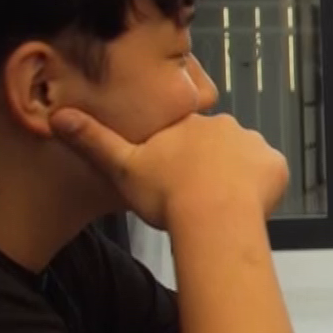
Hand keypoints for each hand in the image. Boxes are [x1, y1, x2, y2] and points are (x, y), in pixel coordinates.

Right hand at [51, 109, 286, 228]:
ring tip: (220, 205)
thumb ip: (93, 141)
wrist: (213, 217)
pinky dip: (261, 189)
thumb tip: (56, 115)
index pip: (185, 134)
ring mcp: (253, 144)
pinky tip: (245, 207)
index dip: (180, 156)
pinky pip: (270, 174)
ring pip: (244, 159)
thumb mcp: (121, 167)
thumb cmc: (166, 195)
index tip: (174, 179)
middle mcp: (224, 125)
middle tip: (197, 195)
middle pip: (217, 144)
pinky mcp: (277, 166)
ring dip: (236, 177)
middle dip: (209, 165)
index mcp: (188, 124)